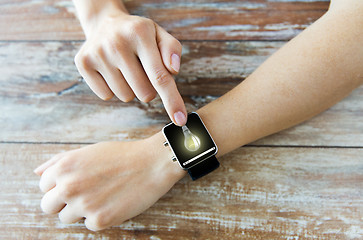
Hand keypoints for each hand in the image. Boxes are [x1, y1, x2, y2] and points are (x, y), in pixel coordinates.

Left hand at [34, 133, 184, 230]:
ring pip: (66, 218)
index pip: (43, 186)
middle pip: (47, 206)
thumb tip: (37, 172)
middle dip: (63, 202)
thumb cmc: (121, 155)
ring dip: (80, 210)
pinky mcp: (100, 220)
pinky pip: (88, 225)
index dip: (59, 185)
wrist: (152, 163)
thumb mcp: (88, 151)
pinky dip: (99, 217)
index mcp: (64, 167)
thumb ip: (58, 161)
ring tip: (101, 196)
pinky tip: (113, 202)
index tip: (76, 182)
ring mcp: (84, 205)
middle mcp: (69, 186)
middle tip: (85, 194)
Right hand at [74, 10, 186, 125]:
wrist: (105, 23)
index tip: (180, 120)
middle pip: (145, 93)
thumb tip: (173, 70)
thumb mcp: (159, 34)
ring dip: (131, 88)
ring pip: (126, 96)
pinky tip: (112, 71)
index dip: (172, 101)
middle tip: (142, 70)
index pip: (160, 76)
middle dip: (149, 88)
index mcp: (140, 33)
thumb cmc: (138, 34)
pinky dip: (113, 89)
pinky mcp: (83, 63)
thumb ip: (172, 49)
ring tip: (126, 68)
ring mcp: (98, 53)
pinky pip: (106, 95)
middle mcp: (117, 43)